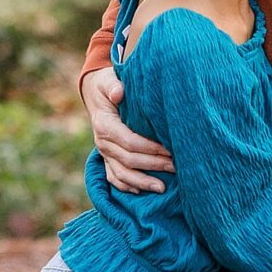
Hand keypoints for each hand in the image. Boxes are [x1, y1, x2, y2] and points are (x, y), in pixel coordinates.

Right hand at [83, 66, 174, 195]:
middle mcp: (102, 142)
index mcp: (104, 124)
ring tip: (162, 188)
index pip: (129, 141)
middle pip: (129, 160)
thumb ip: (113, 85)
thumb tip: (118, 93)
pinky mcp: (107, 158)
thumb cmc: (107, 85)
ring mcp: (104, 153)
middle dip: (154, 165)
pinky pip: (114, 177)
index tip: (170, 150)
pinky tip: (142, 192)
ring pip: (121, 174)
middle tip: (176, 167)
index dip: (150, 148)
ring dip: (142, 182)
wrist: (95, 93)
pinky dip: (127, 186)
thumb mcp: (108, 79)